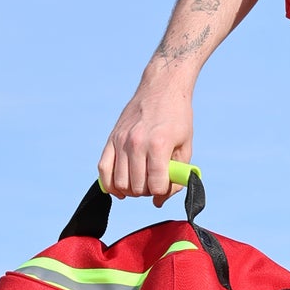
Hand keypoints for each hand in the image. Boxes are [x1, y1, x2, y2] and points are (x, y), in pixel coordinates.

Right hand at [99, 71, 193, 202]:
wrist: (162, 88)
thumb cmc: (178, 118)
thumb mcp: (186, 146)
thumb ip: (176, 176)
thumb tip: (158, 201)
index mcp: (158, 145)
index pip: (156, 186)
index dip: (163, 191)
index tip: (166, 185)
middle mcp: (136, 143)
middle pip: (137, 187)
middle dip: (147, 191)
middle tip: (154, 181)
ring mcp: (121, 140)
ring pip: (120, 183)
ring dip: (131, 190)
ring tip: (141, 181)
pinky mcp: (111, 138)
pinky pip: (103, 169)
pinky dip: (110, 184)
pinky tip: (119, 188)